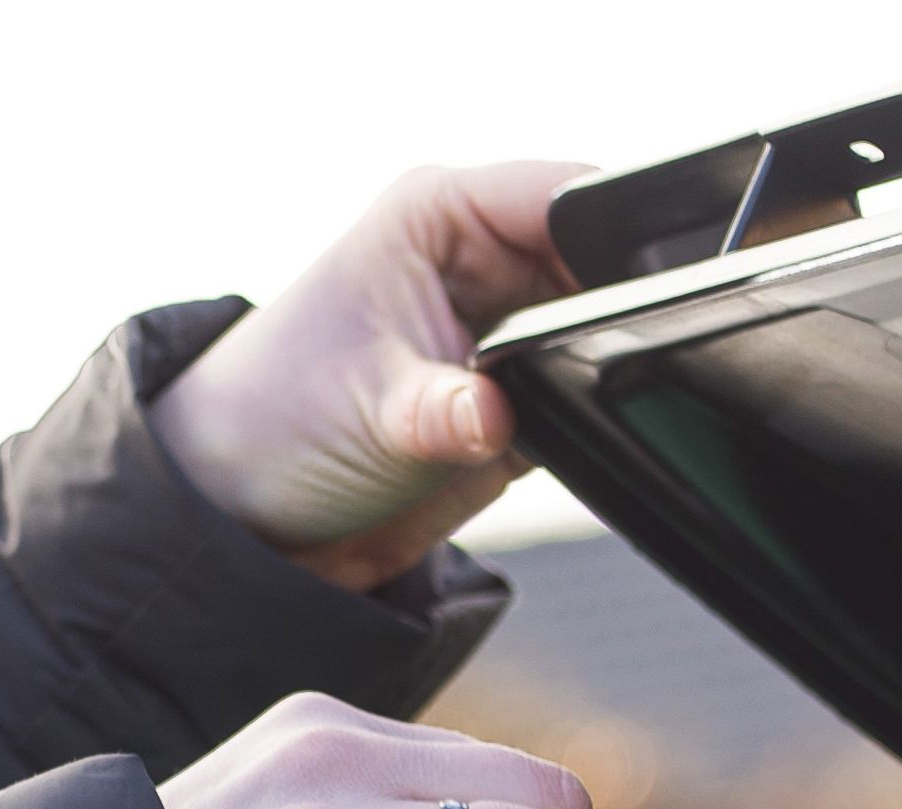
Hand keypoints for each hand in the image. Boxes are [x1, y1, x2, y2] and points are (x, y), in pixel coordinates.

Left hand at [150, 162, 588, 591]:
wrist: (252, 518)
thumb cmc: (276, 422)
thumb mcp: (368, 412)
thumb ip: (445, 412)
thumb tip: (504, 415)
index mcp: (442, 215)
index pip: (565, 196)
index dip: (617, 235)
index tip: (649, 290)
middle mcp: (481, 260)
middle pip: (601, 264)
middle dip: (613, 315)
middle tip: (587, 372)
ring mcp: (504, 330)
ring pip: (601, 332)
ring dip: (595, 372)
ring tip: (545, 412)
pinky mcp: (518, 397)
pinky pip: (585, 394)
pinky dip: (584, 420)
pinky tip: (547, 442)